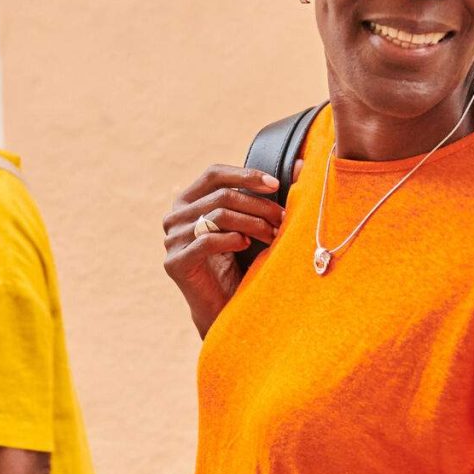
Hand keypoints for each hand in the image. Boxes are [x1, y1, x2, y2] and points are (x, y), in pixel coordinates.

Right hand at [161, 164, 285, 337]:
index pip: (213, 174)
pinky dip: (231, 240)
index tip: (275, 186)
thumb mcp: (251, 223)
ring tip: (273, 235)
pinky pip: (206, 241)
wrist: (224, 309)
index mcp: (188, 201)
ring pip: (217, 217)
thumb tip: (303, 164)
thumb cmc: (240, 263)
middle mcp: (174, 217)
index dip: (245, 175)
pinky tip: (246, 246)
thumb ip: (267, 195)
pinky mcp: (175, 263)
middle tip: (283, 219)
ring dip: (252, 223)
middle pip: (221, 196)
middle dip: (258, 206)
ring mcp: (171, 240)